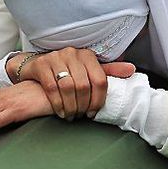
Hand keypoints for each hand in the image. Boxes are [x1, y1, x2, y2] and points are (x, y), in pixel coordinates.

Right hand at [8, 47, 134, 119]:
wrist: (36, 66)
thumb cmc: (66, 71)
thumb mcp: (88, 70)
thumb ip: (108, 71)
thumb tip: (131, 69)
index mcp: (88, 55)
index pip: (100, 80)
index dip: (98, 100)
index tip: (92, 112)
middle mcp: (73, 53)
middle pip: (84, 86)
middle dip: (83, 105)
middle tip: (80, 115)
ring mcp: (55, 57)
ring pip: (68, 87)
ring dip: (70, 107)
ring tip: (71, 115)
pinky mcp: (41, 65)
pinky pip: (51, 88)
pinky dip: (57, 104)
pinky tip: (60, 112)